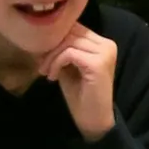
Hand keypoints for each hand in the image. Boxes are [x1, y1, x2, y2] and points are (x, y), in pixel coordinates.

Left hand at [42, 24, 117, 139]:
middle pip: (71, 31)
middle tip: (42, 65)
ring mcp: (104, 53)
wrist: (93, 120)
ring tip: (46, 72)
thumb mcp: (68, 67)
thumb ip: (61, 50)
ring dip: (52, 56)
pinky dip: (56, 63)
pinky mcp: (98, 63)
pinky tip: (53, 77)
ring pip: (68, 41)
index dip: (55, 38)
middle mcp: (107, 44)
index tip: (43, 56)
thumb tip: (41, 37)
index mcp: (102, 43)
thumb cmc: (81, 96)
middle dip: (51, 47)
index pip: (74, 27)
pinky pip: (69, 53)